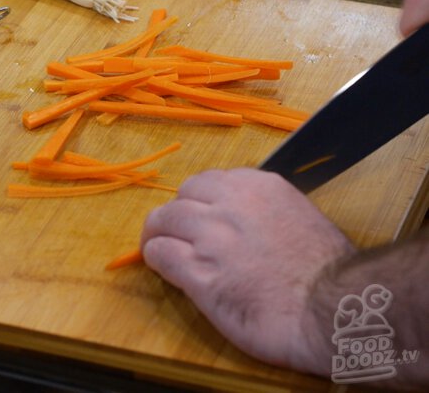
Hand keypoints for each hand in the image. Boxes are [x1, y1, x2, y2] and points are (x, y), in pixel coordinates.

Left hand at [140, 168, 353, 372]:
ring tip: (160, 248)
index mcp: (260, 187)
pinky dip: (156, 258)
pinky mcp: (198, 271)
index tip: (202, 218)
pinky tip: (163, 269)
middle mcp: (231, 204)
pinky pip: (160, 252)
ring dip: (158, 234)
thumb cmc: (328, 273)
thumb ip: (267, 212)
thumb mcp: (302, 219)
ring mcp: (212, 236)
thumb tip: (248, 223)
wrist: (334, 310)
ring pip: (163, 220)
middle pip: (182, 196)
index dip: (202, 201)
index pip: (211, 181)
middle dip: (177, 215)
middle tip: (177, 235)